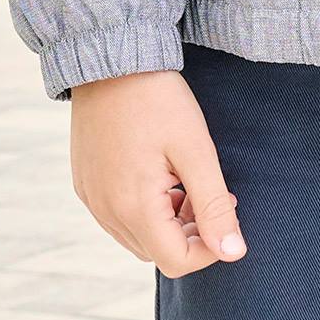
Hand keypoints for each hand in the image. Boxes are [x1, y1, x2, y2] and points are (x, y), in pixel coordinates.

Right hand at [69, 71, 245, 277]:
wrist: (108, 57)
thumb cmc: (157, 99)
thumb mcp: (196, 152)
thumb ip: (215, 208)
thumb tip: (234, 254)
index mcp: (133, 207)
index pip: (178, 262)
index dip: (209, 250)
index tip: (226, 214)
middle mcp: (106, 211)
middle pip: (159, 254)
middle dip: (191, 235)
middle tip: (208, 193)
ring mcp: (92, 199)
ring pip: (140, 240)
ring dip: (169, 225)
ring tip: (184, 183)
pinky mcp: (85, 186)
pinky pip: (120, 219)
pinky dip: (146, 211)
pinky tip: (159, 177)